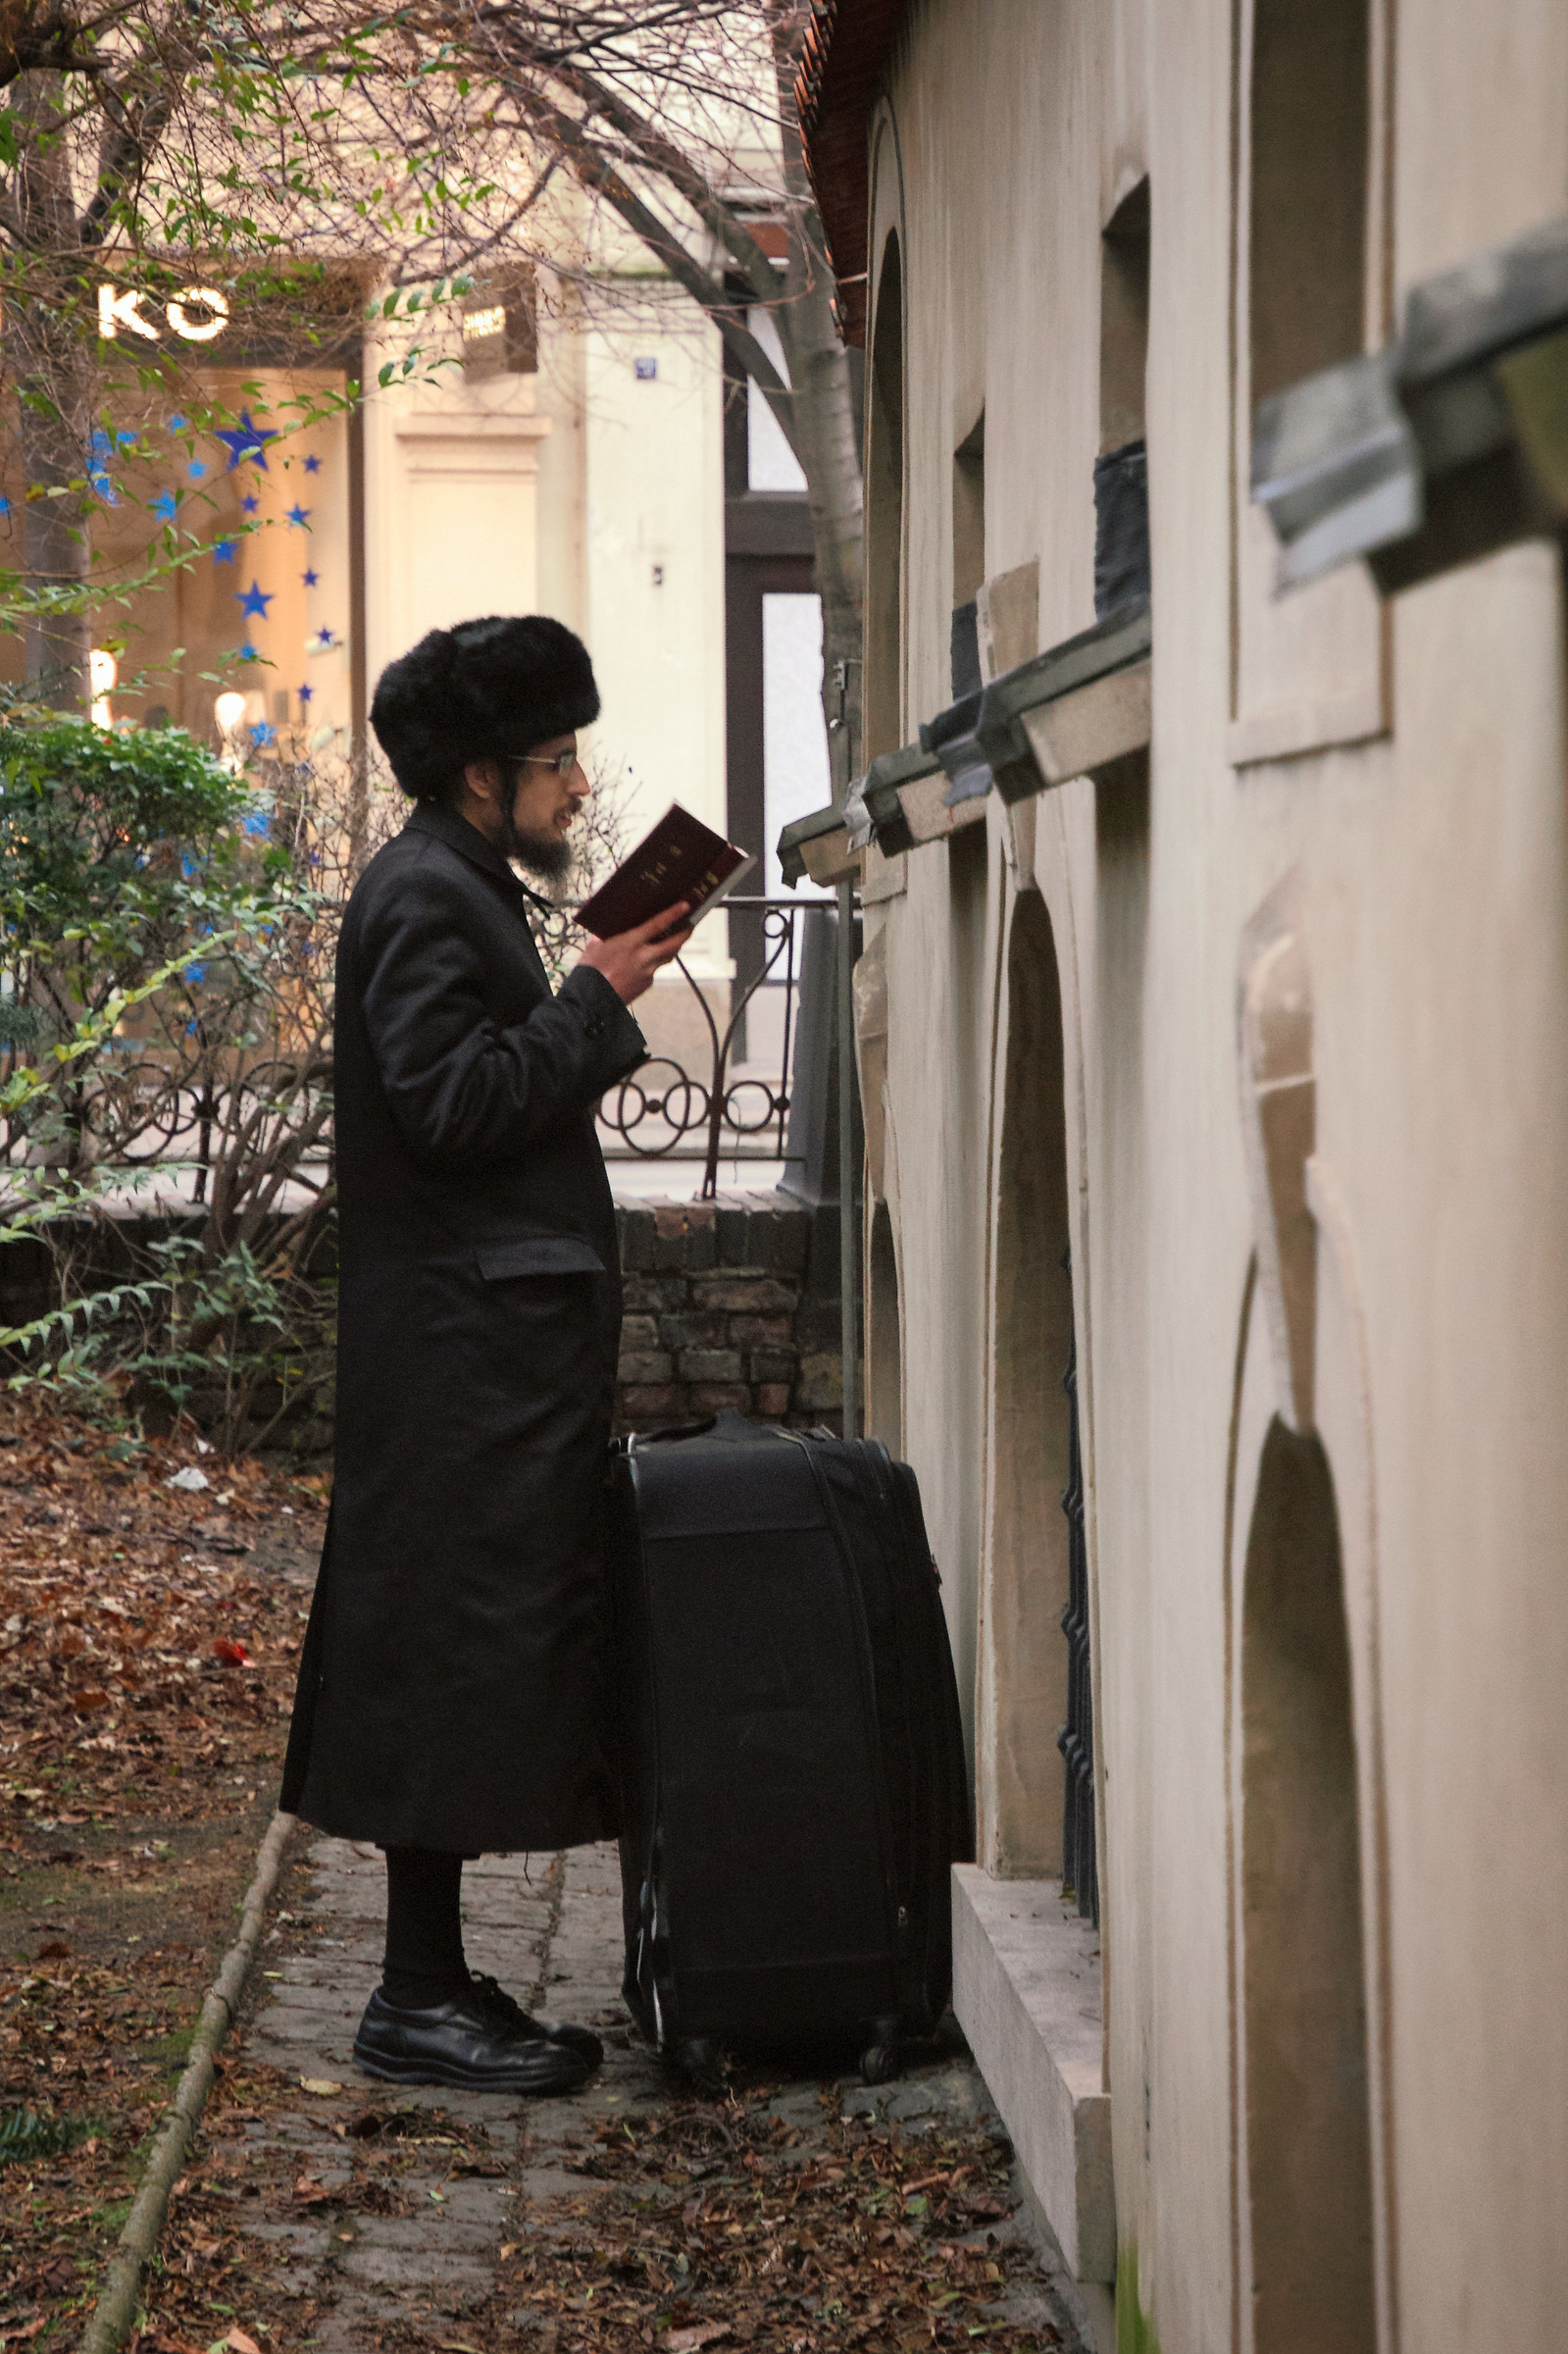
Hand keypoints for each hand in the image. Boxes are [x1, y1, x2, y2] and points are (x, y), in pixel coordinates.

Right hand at [579, 901, 693, 1003]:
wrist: (591, 1000)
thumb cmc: (590, 971)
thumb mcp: (595, 947)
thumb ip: (606, 935)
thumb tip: (611, 927)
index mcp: (630, 943)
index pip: (658, 925)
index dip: (673, 914)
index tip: (685, 906)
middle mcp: (643, 958)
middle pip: (673, 944)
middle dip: (684, 933)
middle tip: (690, 925)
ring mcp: (647, 973)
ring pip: (666, 957)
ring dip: (672, 948)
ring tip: (673, 939)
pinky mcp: (647, 984)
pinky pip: (654, 970)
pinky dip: (653, 963)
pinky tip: (645, 961)